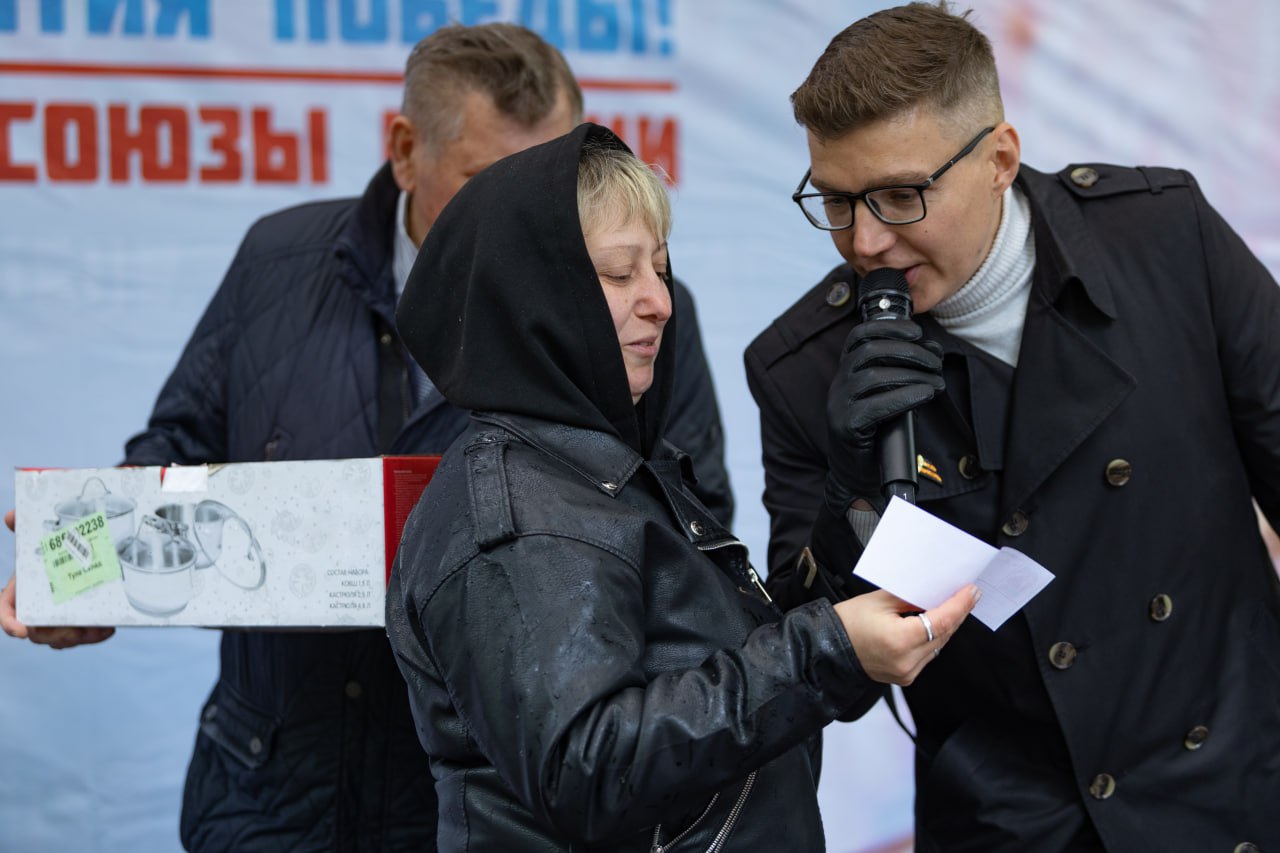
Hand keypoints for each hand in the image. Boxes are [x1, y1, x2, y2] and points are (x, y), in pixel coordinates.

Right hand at [1, 511, 114, 648]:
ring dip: (76, 636)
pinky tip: (107, 629)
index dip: (10, 624)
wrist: (79, 558)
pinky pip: (87, 636)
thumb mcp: (40, 540)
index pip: (6, 614)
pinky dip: (96, 634)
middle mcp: (38, 612)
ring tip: (91, 628)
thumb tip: (11, 516)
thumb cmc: (52, 554)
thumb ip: (24, 528)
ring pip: (62, 638)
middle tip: (69, 628)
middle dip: (52, 634)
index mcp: (20, 595)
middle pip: (38, 633)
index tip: (21, 629)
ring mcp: (60, 621)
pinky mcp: (81, 624)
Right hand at [825, 318, 943, 515]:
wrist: (857, 473)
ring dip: (912, 375)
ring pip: (874, 375)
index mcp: (847, 372)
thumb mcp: (890, 395)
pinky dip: (905, 396)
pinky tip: (924, 395)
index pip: (859, 336)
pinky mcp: (846, 426)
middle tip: (935, 362)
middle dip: (908, 351)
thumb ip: (905, 373)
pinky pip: (876, 405)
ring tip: (936, 382)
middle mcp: (838, 384)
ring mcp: (839, 405)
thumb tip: (933, 351)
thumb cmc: (878, 433)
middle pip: (869, 351)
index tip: (916, 331)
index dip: (887, 327)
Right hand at [833, 584, 978, 685]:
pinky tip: (934, 625)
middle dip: (956, 614)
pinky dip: (934, 639)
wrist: (829, 648)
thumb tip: (936, 592)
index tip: (971, 592)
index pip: (941, 622)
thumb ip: (911, 597)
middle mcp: (907, 661)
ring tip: (952, 606)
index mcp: (900, 640)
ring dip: (947, 626)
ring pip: (939, 646)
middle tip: (967, 594)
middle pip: (944, 635)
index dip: (960, 606)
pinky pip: (928, 655)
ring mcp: (907, 672)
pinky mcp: (906, 677)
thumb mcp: (880, 600)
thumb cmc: (848, 622)